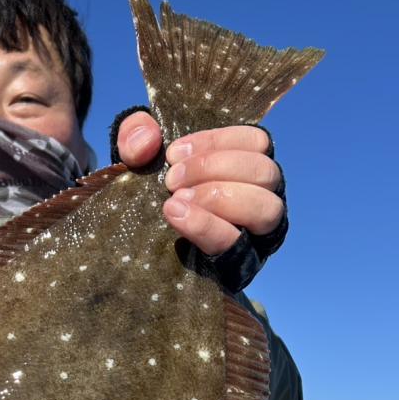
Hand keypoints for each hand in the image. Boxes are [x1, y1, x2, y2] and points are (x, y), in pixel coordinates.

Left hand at [116, 112, 283, 254]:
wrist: (132, 251)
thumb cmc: (150, 195)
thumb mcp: (137, 156)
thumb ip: (135, 134)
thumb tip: (148, 139)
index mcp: (248, 166)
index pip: (256, 142)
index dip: (216, 142)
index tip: (172, 154)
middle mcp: (263, 197)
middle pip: (264, 172)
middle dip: (213, 168)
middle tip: (171, 181)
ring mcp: (257, 234)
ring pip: (266, 209)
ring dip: (219, 197)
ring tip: (176, 201)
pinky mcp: (241, 265)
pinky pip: (236, 245)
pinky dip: (207, 227)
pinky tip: (177, 216)